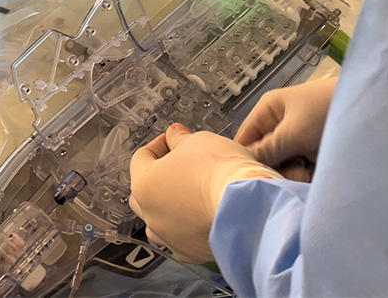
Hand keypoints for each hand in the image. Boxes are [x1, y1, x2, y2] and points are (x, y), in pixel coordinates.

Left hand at [129, 123, 280, 263]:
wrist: (245, 206)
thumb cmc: (220, 170)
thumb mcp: (198, 140)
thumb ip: (179, 138)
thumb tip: (174, 136)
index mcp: (145, 183)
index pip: (141, 157)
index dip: (159, 144)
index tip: (174, 140)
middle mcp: (150, 213)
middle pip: (144, 190)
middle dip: (159, 175)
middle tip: (181, 165)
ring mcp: (167, 235)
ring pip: (157, 218)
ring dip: (168, 205)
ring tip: (190, 194)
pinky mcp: (187, 252)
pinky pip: (179, 237)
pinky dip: (186, 227)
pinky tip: (201, 216)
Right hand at [234, 77, 337, 181]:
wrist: (375, 110)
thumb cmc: (327, 113)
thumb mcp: (293, 132)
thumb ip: (267, 151)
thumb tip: (240, 168)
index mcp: (269, 112)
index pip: (245, 140)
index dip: (246, 161)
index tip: (255, 179)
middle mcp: (281, 125)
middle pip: (265, 157)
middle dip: (276, 170)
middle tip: (292, 174)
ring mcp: (300, 139)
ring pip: (284, 167)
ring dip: (293, 175)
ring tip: (308, 175)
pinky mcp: (317, 152)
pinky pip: (302, 169)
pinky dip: (307, 177)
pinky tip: (316, 177)